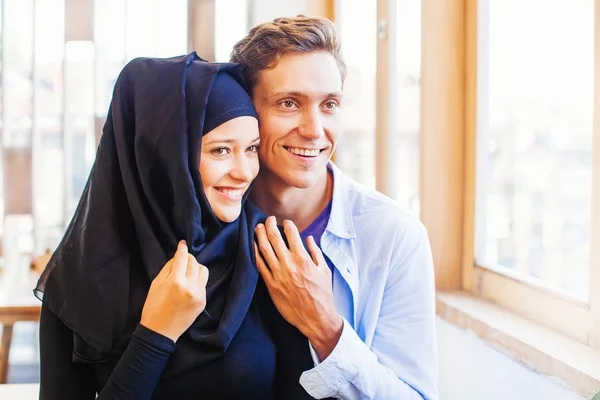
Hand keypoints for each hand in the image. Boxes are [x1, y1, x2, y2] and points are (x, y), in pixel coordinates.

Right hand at [140, 241, 208, 341]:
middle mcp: (190, 287)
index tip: (182, 244)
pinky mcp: (203, 302)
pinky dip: (197, 280)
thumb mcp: (156, 284)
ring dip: (196, 267)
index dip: (182, 249)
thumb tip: (177, 256)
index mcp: (175, 282)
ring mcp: (199, 295)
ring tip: (187, 271)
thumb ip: (168, 268)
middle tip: (182, 259)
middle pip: (194, 263)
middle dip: (188, 258)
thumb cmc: (153, 307)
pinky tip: (189, 284)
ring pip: (203, 271)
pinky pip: (203, 284)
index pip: (182, 259)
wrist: (160, 332)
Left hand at [254, 216, 342, 359]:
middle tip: (268, 219)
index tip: (286, 222)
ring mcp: (278, 274)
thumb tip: (308, 238)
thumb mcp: (324, 271)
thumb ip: (315, 252)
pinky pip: (259, 265)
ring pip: (264, 248)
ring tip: (258, 227)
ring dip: (260, 235)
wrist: (315, 317)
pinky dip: (255, 252)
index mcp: (303, 259)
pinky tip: (253, 245)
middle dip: (270, 224)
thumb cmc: (322, 294)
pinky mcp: (270, 284)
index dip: (288, 224)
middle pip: (274, 237)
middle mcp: (289, 264)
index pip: (292, 234)